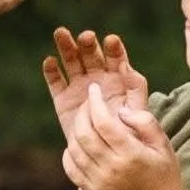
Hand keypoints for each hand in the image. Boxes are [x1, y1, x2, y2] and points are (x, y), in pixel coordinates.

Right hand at [42, 28, 148, 142]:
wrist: (110, 156)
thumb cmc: (130, 132)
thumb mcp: (139, 108)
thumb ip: (135, 86)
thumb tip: (125, 65)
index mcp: (118, 78)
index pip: (115, 57)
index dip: (113, 49)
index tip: (111, 41)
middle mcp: (97, 78)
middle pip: (90, 55)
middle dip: (87, 44)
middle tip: (86, 37)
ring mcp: (79, 87)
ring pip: (71, 62)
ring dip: (66, 47)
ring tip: (61, 34)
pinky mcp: (63, 99)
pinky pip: (55, 82)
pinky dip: (51, 71)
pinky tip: (50, 61)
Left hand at [63, 81, 186, 189]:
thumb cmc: (163, 170)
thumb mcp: (163, 142)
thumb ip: (144, 121)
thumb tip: (120, 110)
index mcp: (131, 154)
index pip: (104, 123)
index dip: (95, 102)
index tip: (94, 89)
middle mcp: (112, 169)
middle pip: (84, 134)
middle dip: (82, 112)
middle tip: (88, 102)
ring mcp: (99, 182)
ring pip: (74, 150)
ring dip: (75, 130)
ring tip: (84, 120)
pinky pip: (70, 168)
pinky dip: (69, 152)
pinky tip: (78, 143)